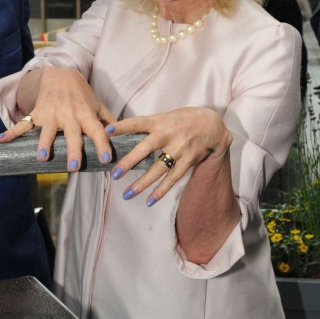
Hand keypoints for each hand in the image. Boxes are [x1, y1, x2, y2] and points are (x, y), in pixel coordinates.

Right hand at [0, 67, 113, 168]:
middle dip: (72, 150)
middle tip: (73, 167)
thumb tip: (126, 139)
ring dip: (44, 144)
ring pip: (47, 132)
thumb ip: (110, 122)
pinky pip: (23, 125)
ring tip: (42, 158)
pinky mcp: (37, 114)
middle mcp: (69, 115)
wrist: (59, 75)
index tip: (105, 160)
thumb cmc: (82, 95)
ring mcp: (51, 115)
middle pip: (72, 135)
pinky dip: (11, 133)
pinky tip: (1, 141)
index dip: (102, 145)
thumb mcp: (98, 105)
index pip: (97, 131)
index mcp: (86, 114)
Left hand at [105, 107, 231, 205]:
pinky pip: (172, 179)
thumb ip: (148, 126)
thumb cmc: (183, 120)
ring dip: (142, 183)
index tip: (107, 131)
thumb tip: (123, 134)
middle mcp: (168, 135)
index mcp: (159, 121)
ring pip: (158, 169)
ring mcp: (179, 149)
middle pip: (145, 149)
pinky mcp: (187, 161)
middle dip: (129, 162)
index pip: (137, 122)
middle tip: (114, 174)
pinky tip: (149, 201)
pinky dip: (161, 191)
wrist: (212, 125)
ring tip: (127, 195)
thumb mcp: (166, 117)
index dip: (122, 126)